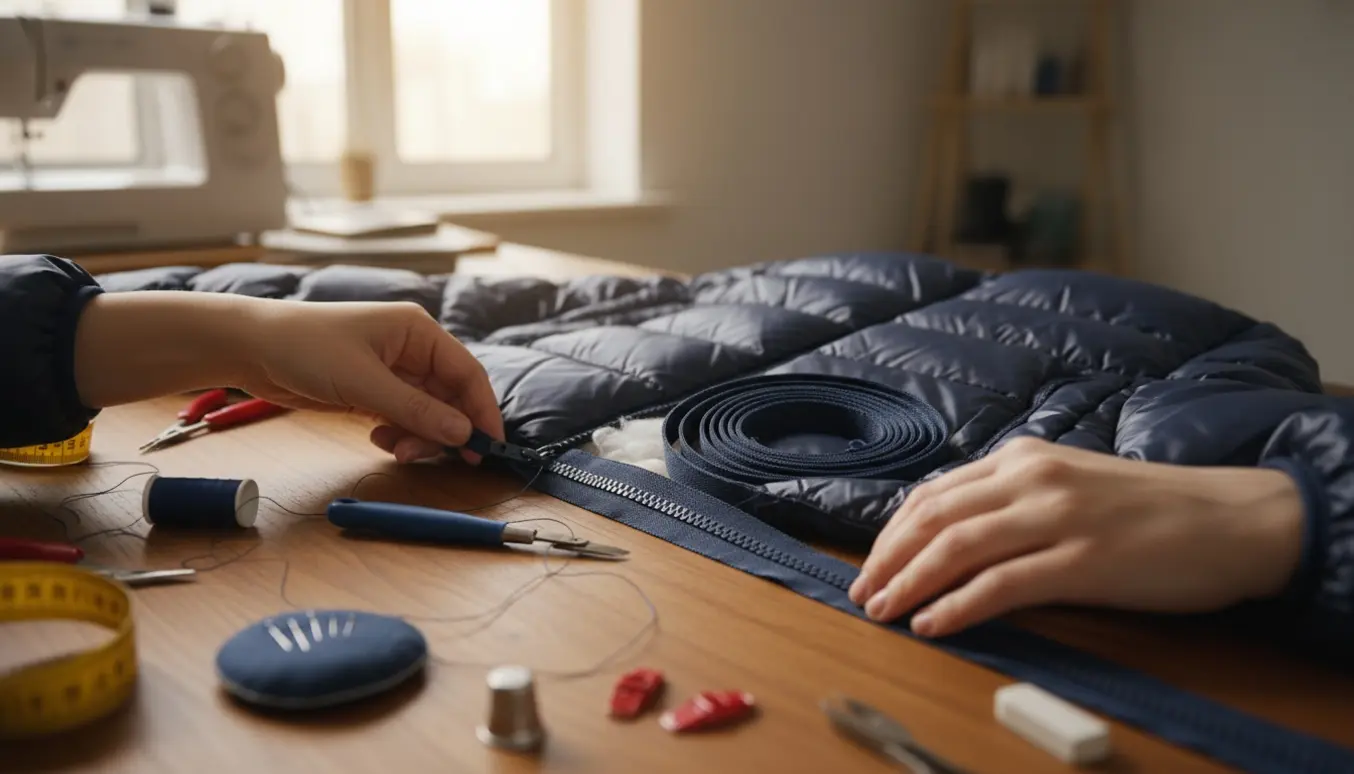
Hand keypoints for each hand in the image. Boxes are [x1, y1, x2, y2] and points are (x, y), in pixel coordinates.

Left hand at [74, 292, 502, 463]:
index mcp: (418, 332)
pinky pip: (404, 417)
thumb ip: (416, 409)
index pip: (468, 373)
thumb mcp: (363, 382)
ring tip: (396, 449)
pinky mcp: (373, 390)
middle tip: (434, 459)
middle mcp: (411, 349)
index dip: (482, 411)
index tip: (488, 447)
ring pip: (428, 412)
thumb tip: (462, 433)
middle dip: (445, 430)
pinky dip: (399, 433)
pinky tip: (378, 438)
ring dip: (420, 436)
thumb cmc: (305, 347)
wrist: (250, 347)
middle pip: (450, 397)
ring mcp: (392, 371)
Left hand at [847, 437, 1305, 637]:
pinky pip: (1002, 584)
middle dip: (888, 557)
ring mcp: (1058, 517)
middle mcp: (1033, 478)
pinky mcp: (1083, 560)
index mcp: (1026, 457)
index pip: (936, 492)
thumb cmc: (1153, 508)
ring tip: (882, 611)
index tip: (872, 562)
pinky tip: (933, 624)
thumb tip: (955, 534)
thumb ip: (1015, 499)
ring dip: (909, 582)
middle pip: (934, 517)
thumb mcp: (1072, 485)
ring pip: (957, 547)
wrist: (1234, 518)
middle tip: (862, 592)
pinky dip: (958, 605)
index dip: (894, 531)